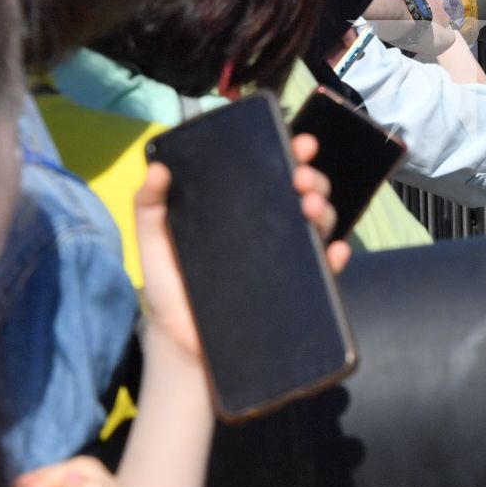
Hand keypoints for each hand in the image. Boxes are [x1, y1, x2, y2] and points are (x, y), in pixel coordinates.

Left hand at [134, 138, 347, 359]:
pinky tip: (333, 251)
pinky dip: (335, 256)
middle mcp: (272, 229)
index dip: (289, 152)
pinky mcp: (298, 290)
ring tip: (311, 207)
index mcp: (242, 210)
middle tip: (301, 177)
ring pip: (320, 224)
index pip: (271, 172)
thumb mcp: (156, 244)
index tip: (298, 141)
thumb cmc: (172, 290)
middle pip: (303, 193)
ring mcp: (288, 259)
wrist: (182, 345)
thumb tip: (156, 169)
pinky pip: (326, 271)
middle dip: (312, 177)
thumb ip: (149, 207)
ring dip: (325, 209)